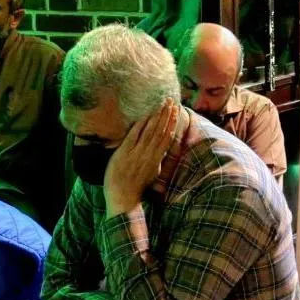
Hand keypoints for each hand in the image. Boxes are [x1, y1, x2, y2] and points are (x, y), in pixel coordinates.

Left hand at [104, 100, 178, 215]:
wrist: (123, 198)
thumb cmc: (136, 188)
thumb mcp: (151, 174)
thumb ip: (155, 160)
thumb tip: (159, 151)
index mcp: (156, 160)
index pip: (167, 137)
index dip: (171, 123)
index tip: (176, 111)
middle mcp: (149, 155)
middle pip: (161, 131)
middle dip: (167, 115)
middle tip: (172, 101)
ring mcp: (138, 153)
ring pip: (151, 131)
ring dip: (158, 116)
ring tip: (163, 103)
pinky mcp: (125, 153)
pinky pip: (135, 135)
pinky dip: (141, 125)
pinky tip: (146, 115)